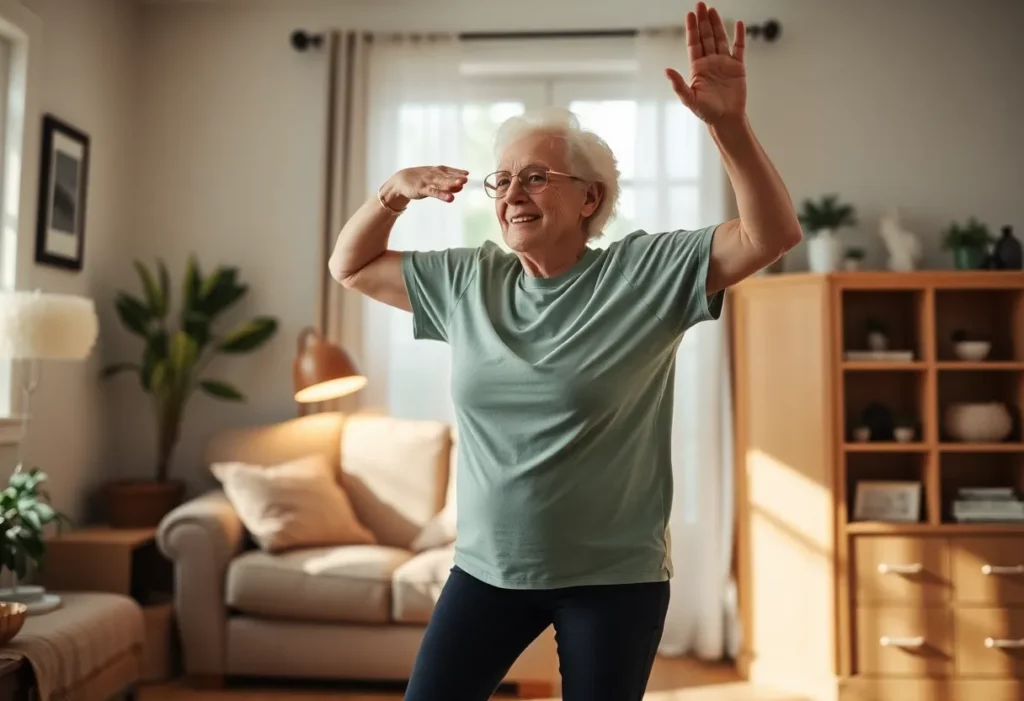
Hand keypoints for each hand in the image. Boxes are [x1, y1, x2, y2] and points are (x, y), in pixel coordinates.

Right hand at [382, 165, 467, 207]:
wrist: (400, 181)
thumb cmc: (419, 180)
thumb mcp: (433, 180)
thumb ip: (446, 184)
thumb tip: (461, 187)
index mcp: (435, 170)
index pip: (448, 170)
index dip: (457, 171)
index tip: (467, 173)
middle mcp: (432, 174)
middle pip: (446, 176)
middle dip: (456, 177)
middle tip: (465, 179)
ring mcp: (427, 181)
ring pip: (440, 182)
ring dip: (450, 184)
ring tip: (460, 185)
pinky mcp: (421, 189)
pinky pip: (433, 192)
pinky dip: (441, 194)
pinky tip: (450, 198)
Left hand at [665, 2, 745, 125]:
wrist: (726, 119)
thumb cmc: (706, 112)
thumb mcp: (690, 99)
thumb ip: (678, 85)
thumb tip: (666, 70)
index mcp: (697, 68)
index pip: (694, 43)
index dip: (692, 29)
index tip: (690, 14)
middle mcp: (710, 62)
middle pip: (706, 37)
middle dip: (703, 21)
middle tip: (701, 4)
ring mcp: (724, 63)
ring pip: (720, 39)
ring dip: (717, 24)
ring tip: (712, 10)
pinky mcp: (738, 67)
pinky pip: (739, 48)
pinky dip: (739, 36)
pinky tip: (738, 24)